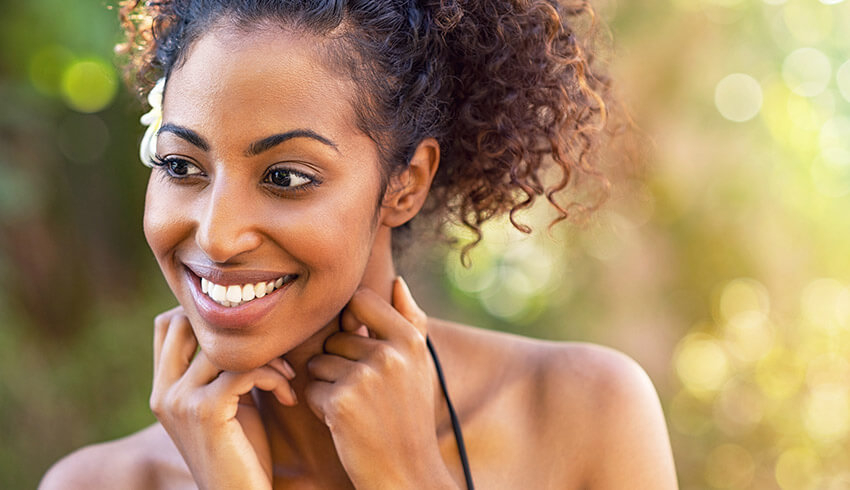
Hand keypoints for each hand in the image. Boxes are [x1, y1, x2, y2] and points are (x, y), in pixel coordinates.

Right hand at [149, 306, 296, 489]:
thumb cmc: (243, 454)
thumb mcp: (227, 403)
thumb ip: (223, 369)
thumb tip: (246, 328)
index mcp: (163, 389)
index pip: (169, 324)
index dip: (210, 319)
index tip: (252, 339)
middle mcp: (164, 392)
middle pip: (189, 324)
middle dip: (237, 331)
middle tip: (273, 354)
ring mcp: (180, 401)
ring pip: (226, 346)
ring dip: (268, 356)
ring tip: (286, 378)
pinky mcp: (205, 411)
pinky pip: (246, 369)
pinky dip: (275, 376)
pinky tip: (288, 397)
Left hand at [304, 278, 457, 488]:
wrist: (407, 472)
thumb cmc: (409, 416)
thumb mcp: (419, 366)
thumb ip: (410, 320)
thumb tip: (397, 281)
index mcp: (409, 340)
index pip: (361, 300)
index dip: (351, 319)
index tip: (357, 341)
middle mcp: (389, 354)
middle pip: (335, 337)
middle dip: (339, 363)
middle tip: (364, 393)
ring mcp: (365, 378)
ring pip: (318, 363)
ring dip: (328, 385)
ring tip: (356, 408)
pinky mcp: (341, 403)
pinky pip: (312, 389)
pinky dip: (321, 408)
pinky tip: (345, 424)